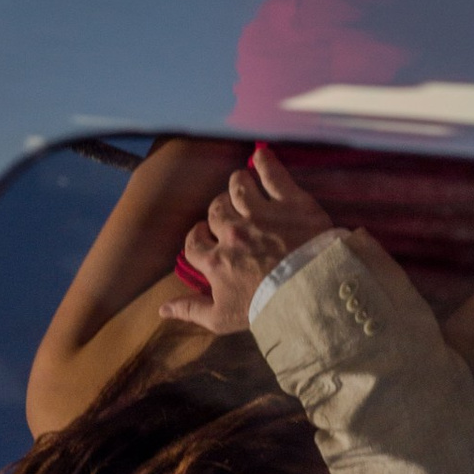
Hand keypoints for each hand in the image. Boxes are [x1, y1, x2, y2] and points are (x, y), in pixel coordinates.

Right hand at [165, 145, 335, 335]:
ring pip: (238, 187)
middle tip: (230, 215)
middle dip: (220, 211)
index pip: (194, 242)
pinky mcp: (291, 203)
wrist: (311, 294)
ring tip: (244, 187)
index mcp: (216, 260)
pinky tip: (261, 154)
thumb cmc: (266, 310)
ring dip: (238, 186)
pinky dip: (265, 162)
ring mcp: (261, 214)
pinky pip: (272, 174)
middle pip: (216, 211)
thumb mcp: (223, 319)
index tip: (204, 235)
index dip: (198, 237)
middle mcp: (233, 232)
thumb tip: (162, 309)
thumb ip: (192, 310)